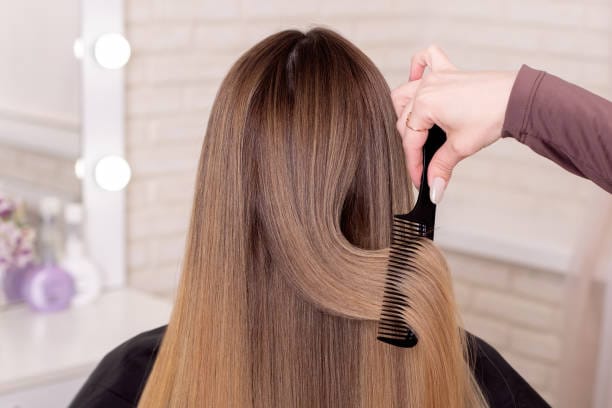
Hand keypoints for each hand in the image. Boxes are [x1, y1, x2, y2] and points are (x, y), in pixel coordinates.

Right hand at [391, 45, 516, 203]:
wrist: (516, 100)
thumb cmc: (491, 116)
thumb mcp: (461, 147)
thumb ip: (441, 168)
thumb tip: (433, 188)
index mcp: (424, 105)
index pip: (410, 141)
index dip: (414, 164)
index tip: (419, 180)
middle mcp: (425, 88)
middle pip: (403, 120)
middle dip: (411, 144)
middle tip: (423, 163)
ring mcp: (436, 77)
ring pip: (405, 91)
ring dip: (405, 110)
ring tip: (416, 131)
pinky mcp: (449, 71)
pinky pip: (426, 58)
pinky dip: (418, 66)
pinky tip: (417, 77)